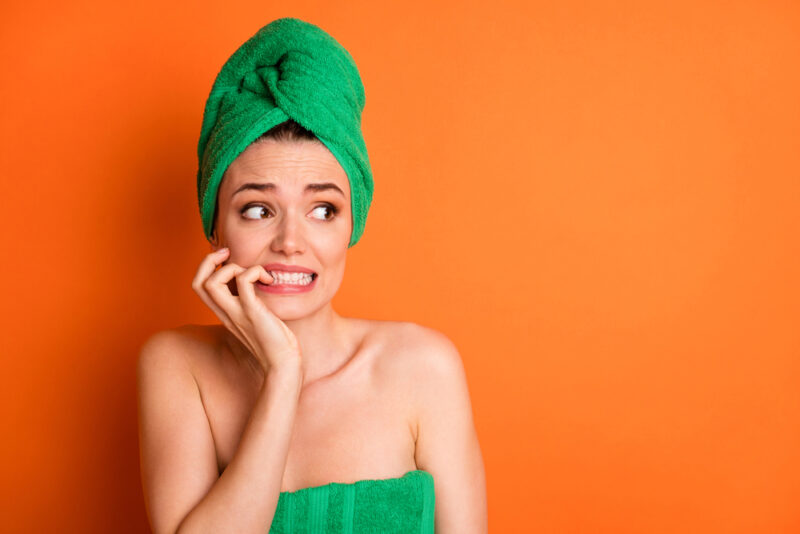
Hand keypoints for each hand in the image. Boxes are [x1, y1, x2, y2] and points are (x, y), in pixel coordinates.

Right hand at [191, 248, 301, 373]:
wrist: (283, 363)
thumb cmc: (275, 341)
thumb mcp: (256, 317)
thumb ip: (250, 302)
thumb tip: (257, 283)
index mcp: (224, 313)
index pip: (199, 286)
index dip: (206, 267)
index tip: (225, 258)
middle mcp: (226, 313)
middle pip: (198, 283)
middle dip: (209, 260)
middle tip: (229, 254)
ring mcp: (237, 313)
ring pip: (212, 283)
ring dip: (232, 267)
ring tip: (254, 273)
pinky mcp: (252, 312)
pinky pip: (244, 282)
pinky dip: (255, 271)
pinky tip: (269, 279)